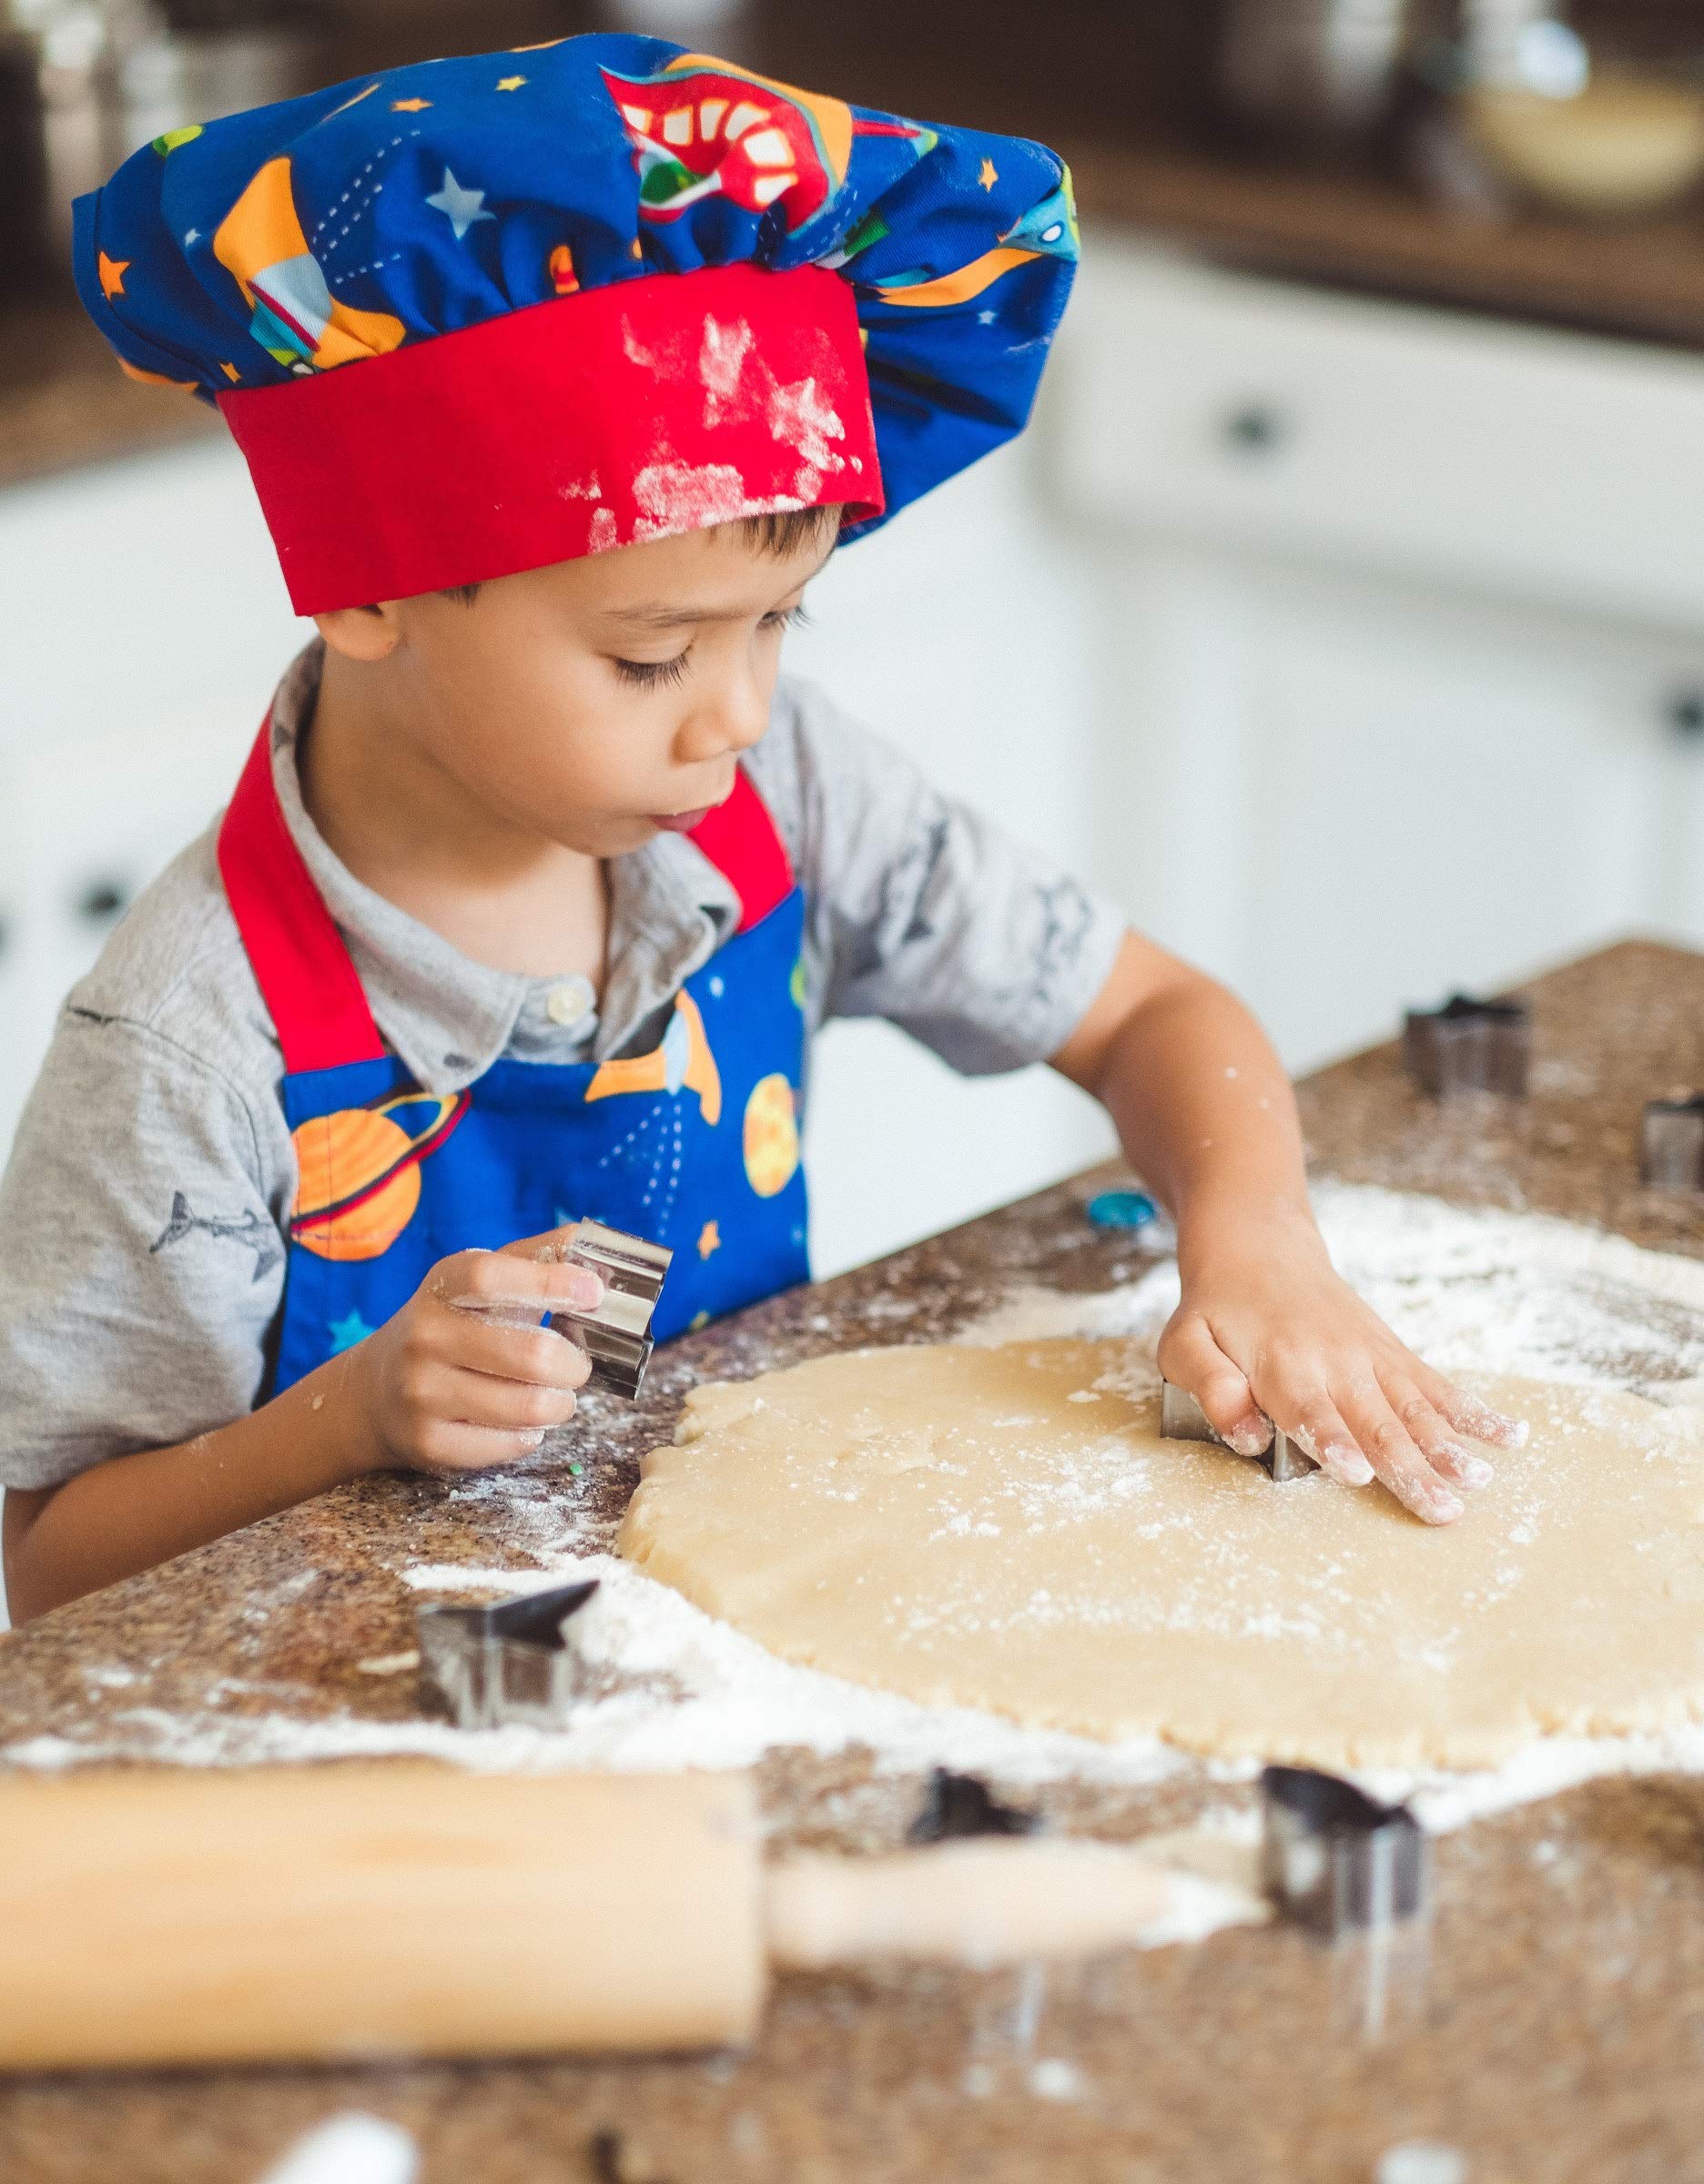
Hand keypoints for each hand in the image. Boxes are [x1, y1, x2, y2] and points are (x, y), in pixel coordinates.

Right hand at [348, 1224, 604, 1476]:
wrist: (373, 1393)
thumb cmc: (448, 1328)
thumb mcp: (477, 1283)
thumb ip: (535, 1259)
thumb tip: (591, 1239)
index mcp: (442, 1287)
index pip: (492, 1277)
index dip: (549, 1282)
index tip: (593, 1293)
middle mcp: (424, 1337)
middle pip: (531, 1355)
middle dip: (574, 1365)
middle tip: (576, 1366)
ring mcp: (421, 1392)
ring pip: (529, 1408)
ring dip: (560, 1404)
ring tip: (554, 1396)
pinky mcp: (428, 1441)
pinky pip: (509, 1445)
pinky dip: (529, 1435)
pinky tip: (517, 1422)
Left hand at [1158, 1206, 1526, 1524]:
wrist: (1258, 1246)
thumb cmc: (1217, 1308)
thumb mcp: (1186, 1342)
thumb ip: (1210, 1385)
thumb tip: (1245, 1435)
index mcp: (1280, 1365)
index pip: (1309, 1409)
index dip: (1334, 1442)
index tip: (1359, 1475)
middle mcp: (1334, 1362)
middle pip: (1373, 1421)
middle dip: (1408, 1468)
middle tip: (1440, 1510)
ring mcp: (1369, 1357)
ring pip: (1414, 1407)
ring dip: (1448, 1447)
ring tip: (1478, 1482)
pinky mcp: (1392, 1353)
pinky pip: (1436, 1385)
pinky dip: (1473, 1411)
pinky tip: (1510, 1435)